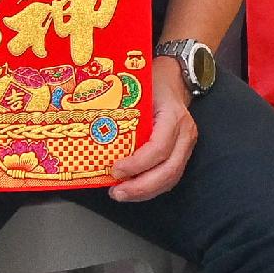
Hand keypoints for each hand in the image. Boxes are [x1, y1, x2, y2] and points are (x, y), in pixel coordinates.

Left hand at [108, 61, 198, 202]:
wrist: (173, 79)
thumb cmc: (153, 81)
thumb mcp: (137, 89)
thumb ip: (120, 109)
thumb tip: (87, 128)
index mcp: (173, 116)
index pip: (159, 148)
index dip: (137, 164)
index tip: (115, 170)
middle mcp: (184, 133)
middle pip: (168, 170)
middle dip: (141, 187)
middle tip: (117, 192)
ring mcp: (186, 145)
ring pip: (171, 178)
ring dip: (145, 191)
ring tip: (122, 193)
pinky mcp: (181, 153)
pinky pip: (170, 176)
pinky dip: (150, 187)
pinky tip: (133, 188)